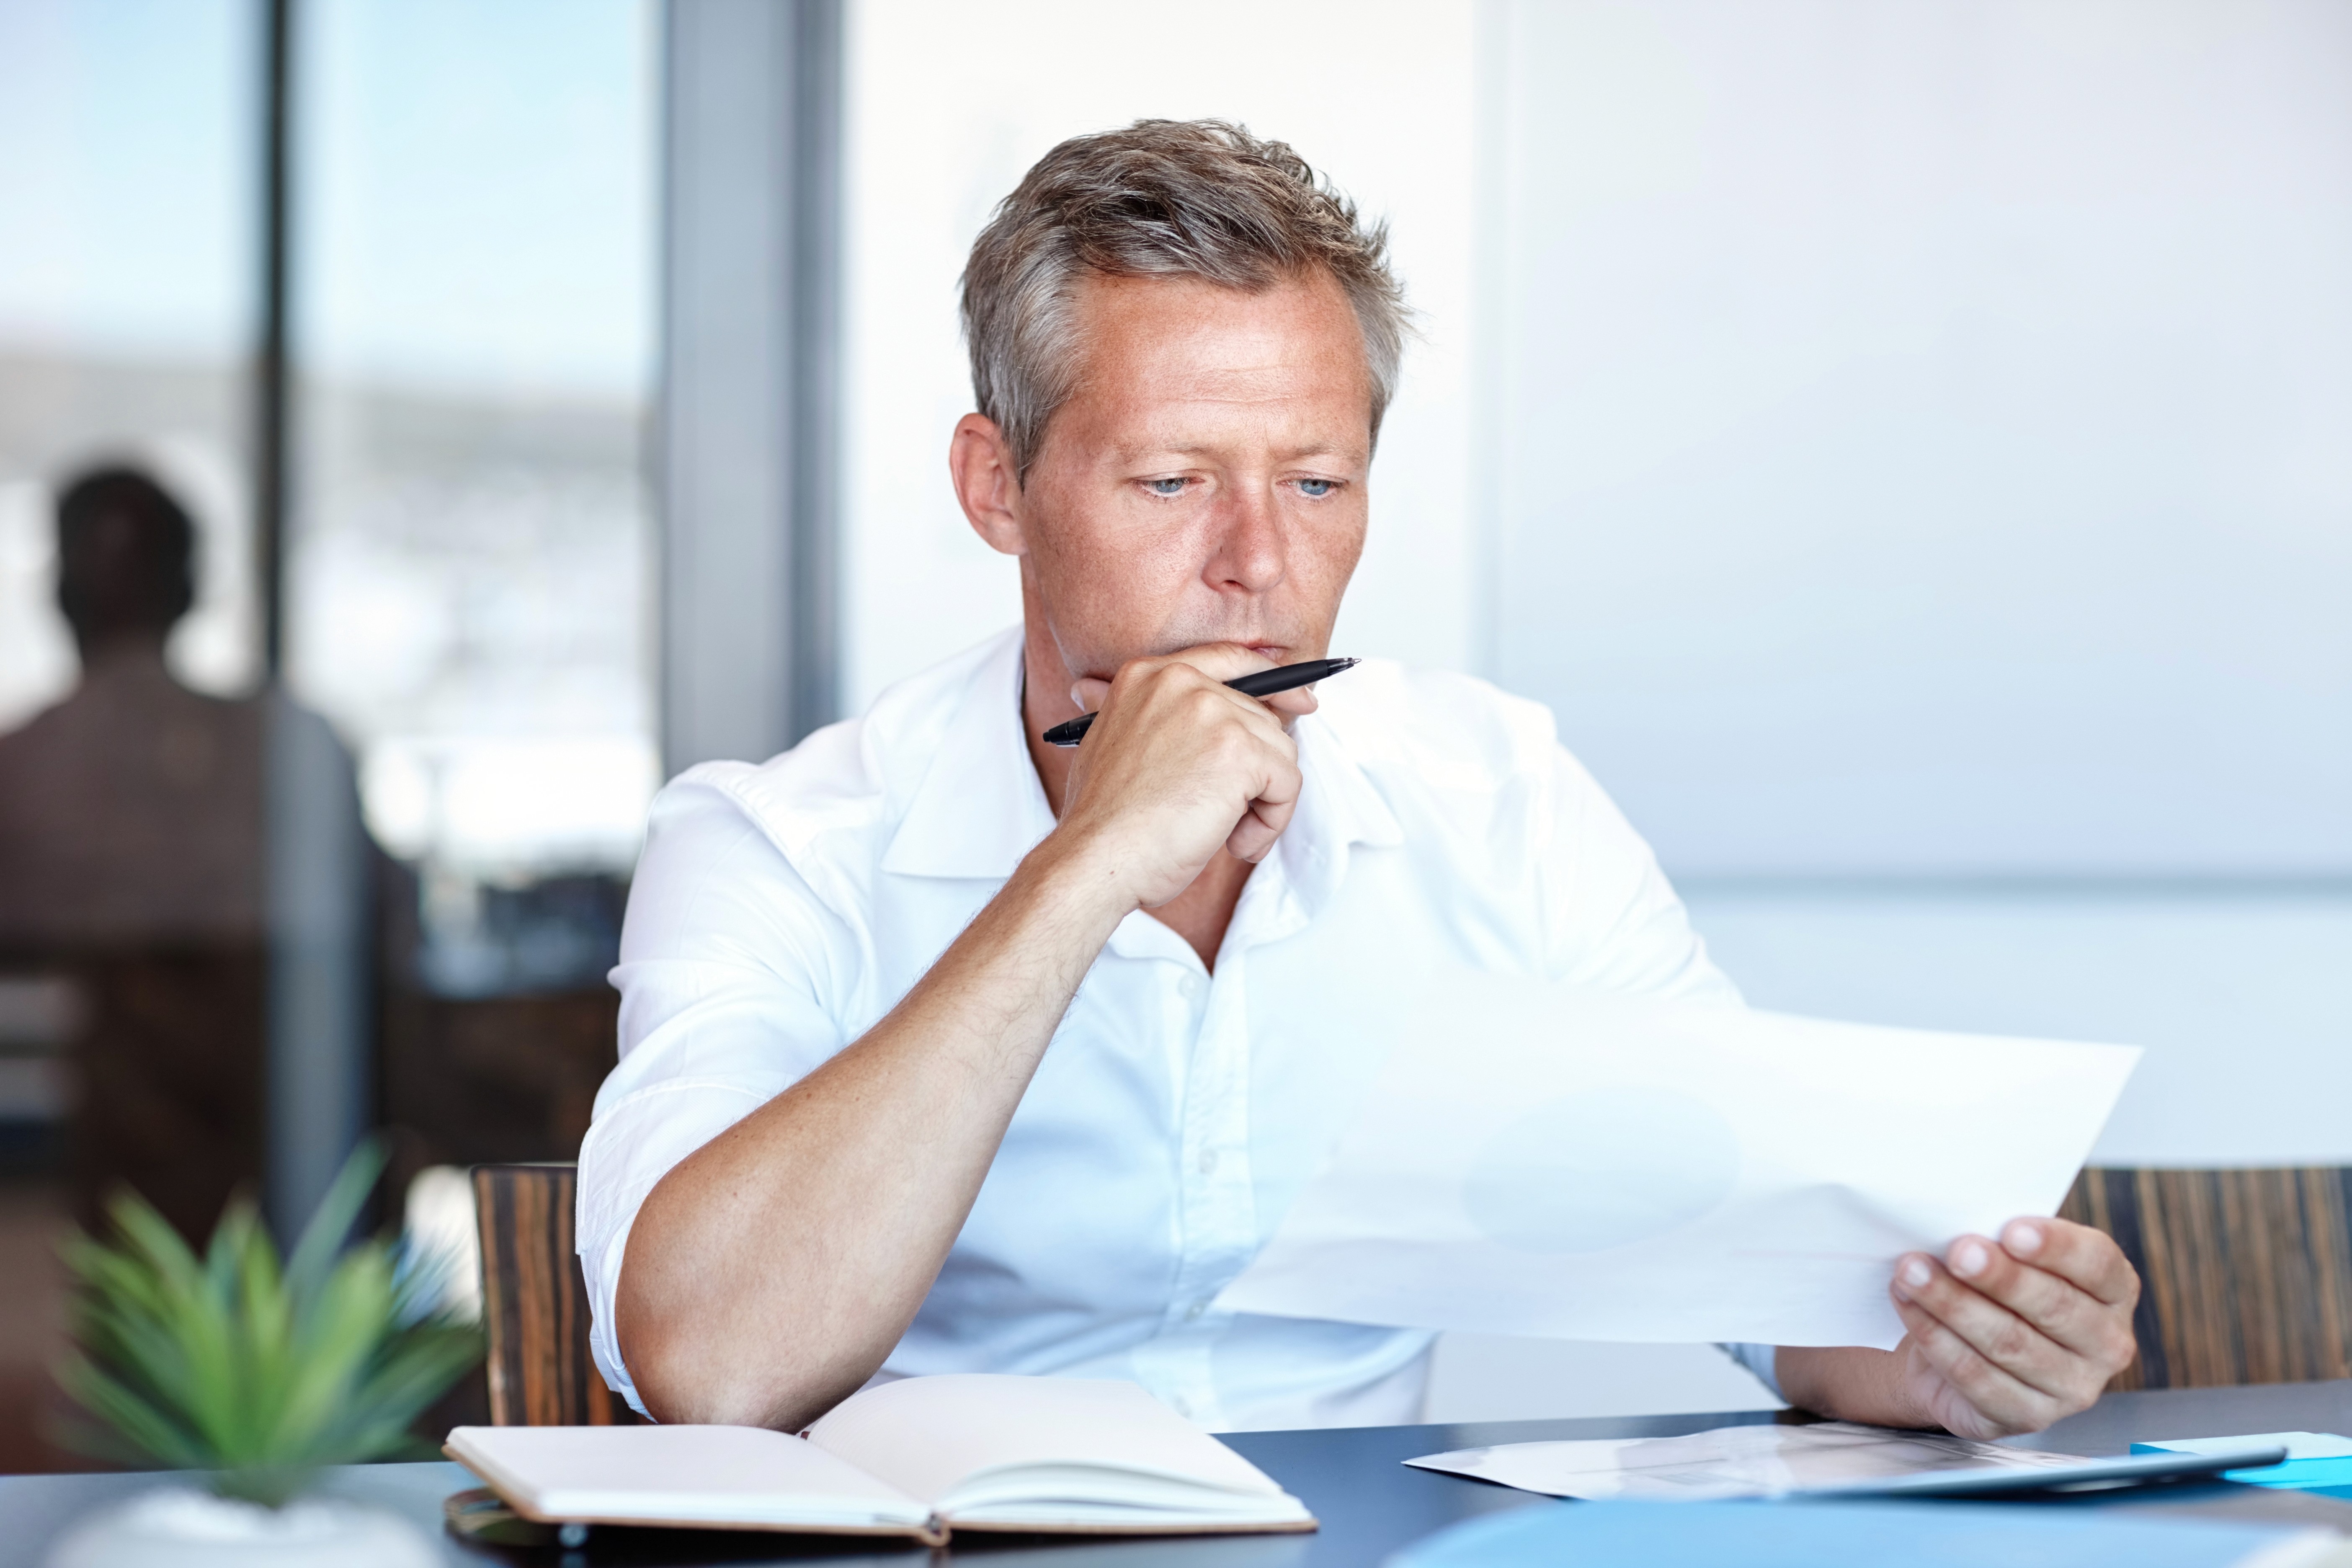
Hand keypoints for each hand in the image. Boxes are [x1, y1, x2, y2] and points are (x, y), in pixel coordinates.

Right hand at [1053, 644, 1306, 908]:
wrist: (1095, 858)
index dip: (1274, 683)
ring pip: (1280, 752)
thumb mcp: (1113, 745)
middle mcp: (1182, 682)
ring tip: (1225, 835)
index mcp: (1148, 676)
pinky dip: (1272, 821)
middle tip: (1226, 817)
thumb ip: (1147, 718)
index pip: (1230, 661)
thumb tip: (1145, 697)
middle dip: (1256, 773)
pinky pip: (1288, 783)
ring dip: (1263, 803)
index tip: (1301, 703)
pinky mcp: (1240, 751)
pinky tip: (1236, 843)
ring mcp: (1213, 712)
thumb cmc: (1104, 820)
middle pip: (1261, 718)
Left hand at [1884, 1217, 2139, 1437]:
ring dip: (1953, 1304)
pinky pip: (1976, 1376)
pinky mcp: (2028, 1417)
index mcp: (2114, 1290)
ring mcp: (2073, 1388)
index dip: (2056, 1247)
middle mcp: (2107, 1344)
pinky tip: (1909, 1306)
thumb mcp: (2010, 1257)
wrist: (1964, 1351)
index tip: (2011, 1230)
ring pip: (2009, 1342)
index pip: (2097, 1263)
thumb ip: (2002, 1239)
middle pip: (2053, 1306)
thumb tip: (1965, 1220)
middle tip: (1957, 1251)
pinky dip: (1936, 1338)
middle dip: (1999, 1276)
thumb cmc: (1995, 1288)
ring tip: (1912, 1272)